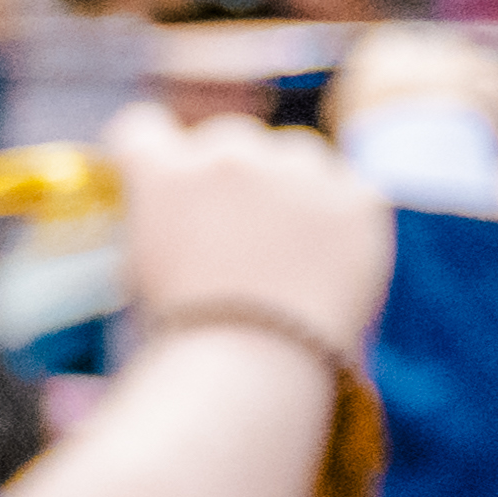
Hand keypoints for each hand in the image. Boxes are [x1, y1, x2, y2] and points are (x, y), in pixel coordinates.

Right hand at [104, 104, 394, 363]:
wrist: (252, 368)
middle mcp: (229, 156)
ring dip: (289, 184)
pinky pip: (348, 187)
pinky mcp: (357, 198)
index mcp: (163, 171)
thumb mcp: (141, 267)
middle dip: (227, 174)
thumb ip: (157, 217)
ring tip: (288, 247)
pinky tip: (325, 258)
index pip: (143, 128)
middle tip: (234, 228)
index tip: (162, 182)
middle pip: (227, 138)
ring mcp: (298, 171)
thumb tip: (171, 209)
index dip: (151, 156)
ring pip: (295, 153)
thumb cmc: (183, 335)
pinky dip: (340, 215)